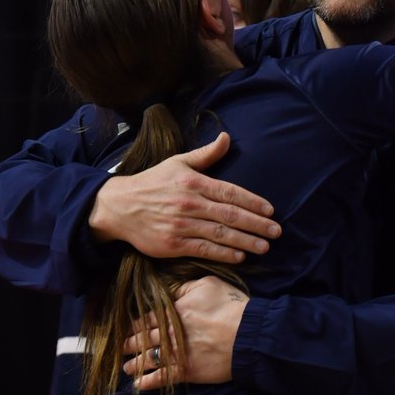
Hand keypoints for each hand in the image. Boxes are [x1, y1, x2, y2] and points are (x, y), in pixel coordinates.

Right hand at [88, 132, 280, 263]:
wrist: (119, 206)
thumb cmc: (152, 183)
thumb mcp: (177, 162)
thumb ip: (206, 154)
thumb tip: (227, 138)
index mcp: (193, 182)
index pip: (231, 192)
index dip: (253, 202)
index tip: (271, 211)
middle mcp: (189, 203)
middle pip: (231, 215)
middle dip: (257, 224)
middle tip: (276, 232)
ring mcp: (181, 225)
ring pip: (221, 235)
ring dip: (246, 242)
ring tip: (264, 246)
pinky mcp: (173, 245)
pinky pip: (204, 250)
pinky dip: (224, 254)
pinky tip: (240, 256)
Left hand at [123, 275, 248, 388]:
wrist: (247, 334)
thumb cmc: (231, 306)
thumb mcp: (208, 285)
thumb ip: (185, 288)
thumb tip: (172, 291)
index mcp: (174, 311)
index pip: (147, 319)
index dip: (135, 325)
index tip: (127, 329)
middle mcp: (170, 333)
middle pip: (144, 339)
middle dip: (130, 344)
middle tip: (121, 348)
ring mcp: (177, 354)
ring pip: (148, 359)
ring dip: (134, 363)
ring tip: (126, 367)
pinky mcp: (186, 371)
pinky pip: (161, 378)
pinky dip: (147, 382)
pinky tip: (137, 385)